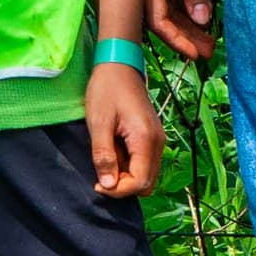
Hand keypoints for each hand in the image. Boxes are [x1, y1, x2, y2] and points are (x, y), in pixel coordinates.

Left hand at [85, 61, 161, 198]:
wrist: (118, 65)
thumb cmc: (106, 90)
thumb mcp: (98, 123)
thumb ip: (104, 155)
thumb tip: (108, 185)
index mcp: (146, 139)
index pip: (140, 182)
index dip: (118, 190)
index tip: (97, 184)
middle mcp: (158, 142)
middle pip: (147, 183)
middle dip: (123, 186)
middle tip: (101, 173)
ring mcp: (157, 139)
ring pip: (147, 174)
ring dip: (126, 176)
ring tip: (106, 159)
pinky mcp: (152, 136)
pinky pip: (145, 162)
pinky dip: (130, 166)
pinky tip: (113, 151)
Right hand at [147, 0, 215, 61]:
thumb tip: (202, 19)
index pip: (159, 22)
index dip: (177, 41)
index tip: (197, 54)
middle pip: (164, 21)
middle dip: (186, 38)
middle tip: (208, 53)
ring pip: (170, 11)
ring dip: (188, 27)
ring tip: (209, 41)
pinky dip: (188, 10)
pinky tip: (203, 17)